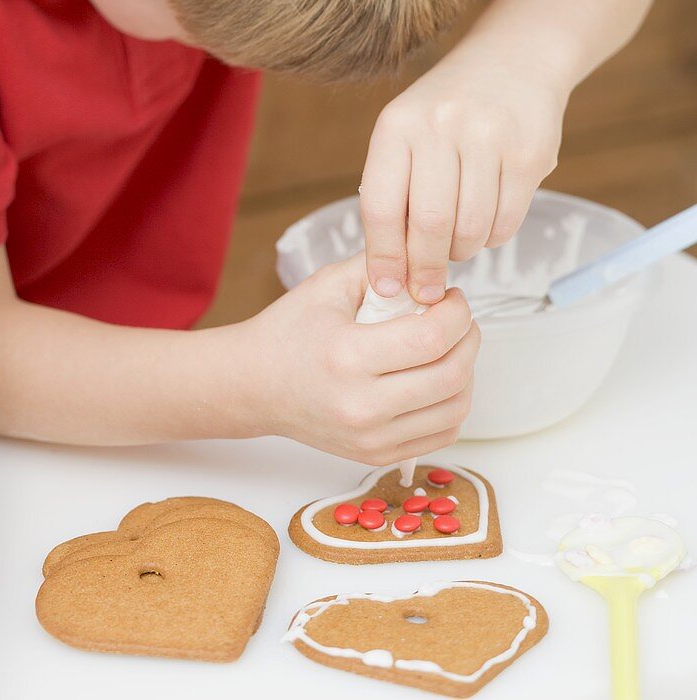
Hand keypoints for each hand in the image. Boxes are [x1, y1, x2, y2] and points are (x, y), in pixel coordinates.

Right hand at [250, 255, 478, 464]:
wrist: (252, 386)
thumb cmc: (288, 331)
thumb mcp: (328, 284)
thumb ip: (381, 268)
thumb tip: (428, 266)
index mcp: (348, 356)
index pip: (431, 338)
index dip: (456, 313)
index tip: (452, 298)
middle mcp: (361, 405)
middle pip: (451, 376)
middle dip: (469, 338)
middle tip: (460, 319)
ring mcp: (370, 438)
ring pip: (455, 409)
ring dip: (466, 371)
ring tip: (451, 347)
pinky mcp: (377, 455)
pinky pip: (442, 434)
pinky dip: (452, 403)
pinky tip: (436, 378)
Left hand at [361, 44, 566, 303]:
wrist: (514, 60)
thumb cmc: (448, 109)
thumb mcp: (406, 131)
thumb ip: (394, 190)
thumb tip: (390, 271)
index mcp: (397, 125)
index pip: (380, 206)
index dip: (383, 257)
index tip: (386, 289)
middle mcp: (441, 126)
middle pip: (428, 225)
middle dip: (425, 270)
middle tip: (426, 290)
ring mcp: (489, 137)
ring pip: (470, 229)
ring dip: (461, 252)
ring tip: (457, 245)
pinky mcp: (530, 153)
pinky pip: (506, 221)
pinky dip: (492, 236)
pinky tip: (485, 221)